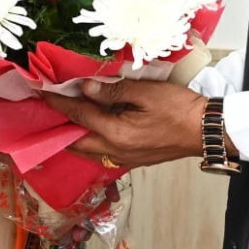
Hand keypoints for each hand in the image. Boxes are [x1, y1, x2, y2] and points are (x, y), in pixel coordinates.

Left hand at [43, 79, 207, 168]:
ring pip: (88, 150)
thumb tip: (86, 89)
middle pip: (76, 142)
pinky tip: (91, 129)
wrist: (205, 131)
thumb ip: (114, 91)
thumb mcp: (147, 93)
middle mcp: (116, 151)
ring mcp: (125, 159)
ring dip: (73, 136)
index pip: (79, 116)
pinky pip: (101, 153)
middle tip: (48, 109)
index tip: (42, 92)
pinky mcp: (134, 160)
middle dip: (59, 126)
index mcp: (117, 134)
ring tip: (64, 119)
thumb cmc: (179, 109)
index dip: (59, 103)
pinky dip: (90, 141)